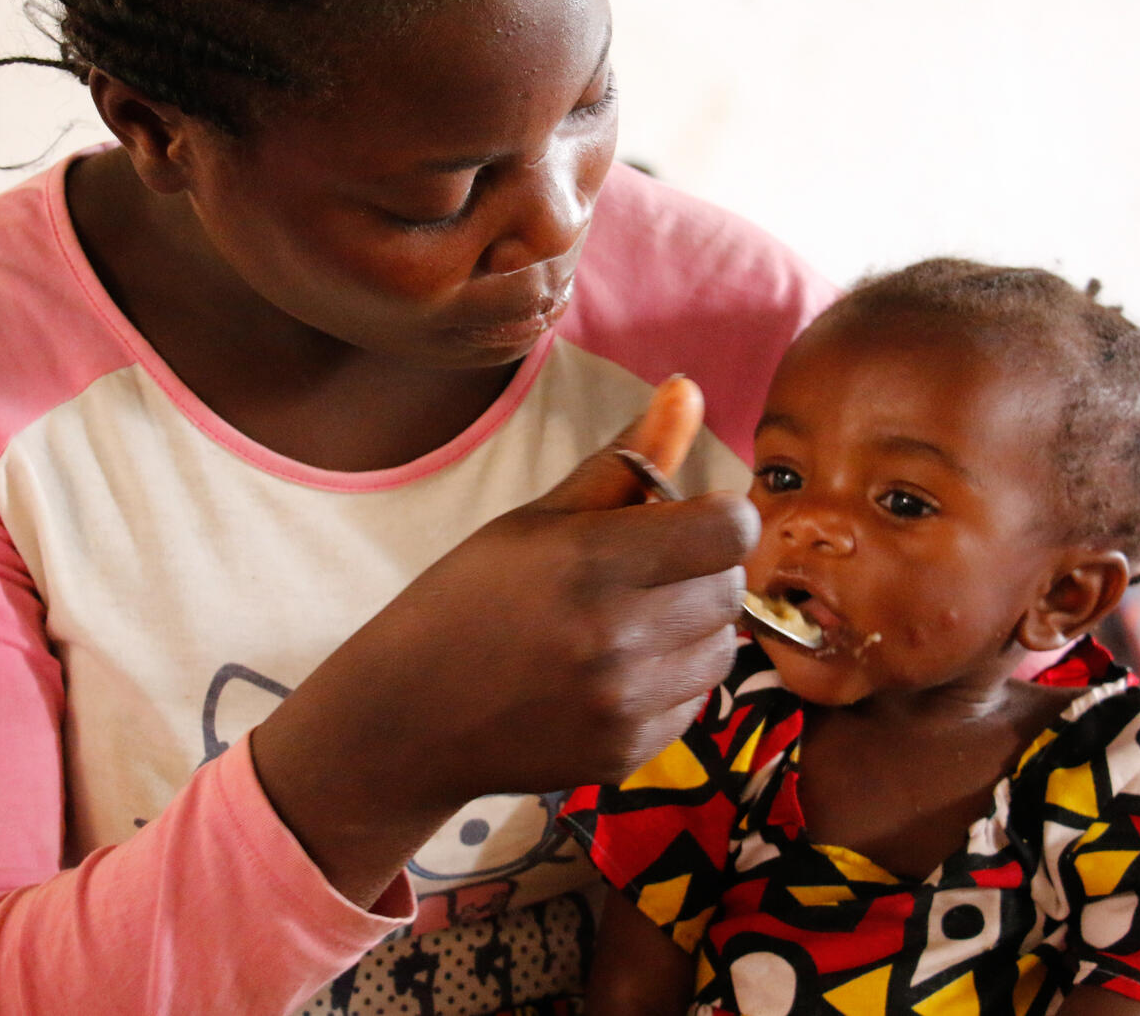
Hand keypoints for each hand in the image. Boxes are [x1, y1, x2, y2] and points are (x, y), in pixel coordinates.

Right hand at [251, 377, 759, 904]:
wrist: (409, 718)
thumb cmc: (468, 600)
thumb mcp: (538, 519)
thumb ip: (625, 459)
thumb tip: (689, 388)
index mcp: (591, 561)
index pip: (730, 528)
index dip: (717, 516)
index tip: (685, 518)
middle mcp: (617, 636)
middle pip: (730, 587)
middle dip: (701, 569)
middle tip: (646, 570)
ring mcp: (625, 703)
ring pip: (721, 647)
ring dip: (693, 626)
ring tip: (629, 620)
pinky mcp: (630, 752)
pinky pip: (695, 700)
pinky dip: (671, 679)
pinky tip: (614, 670)